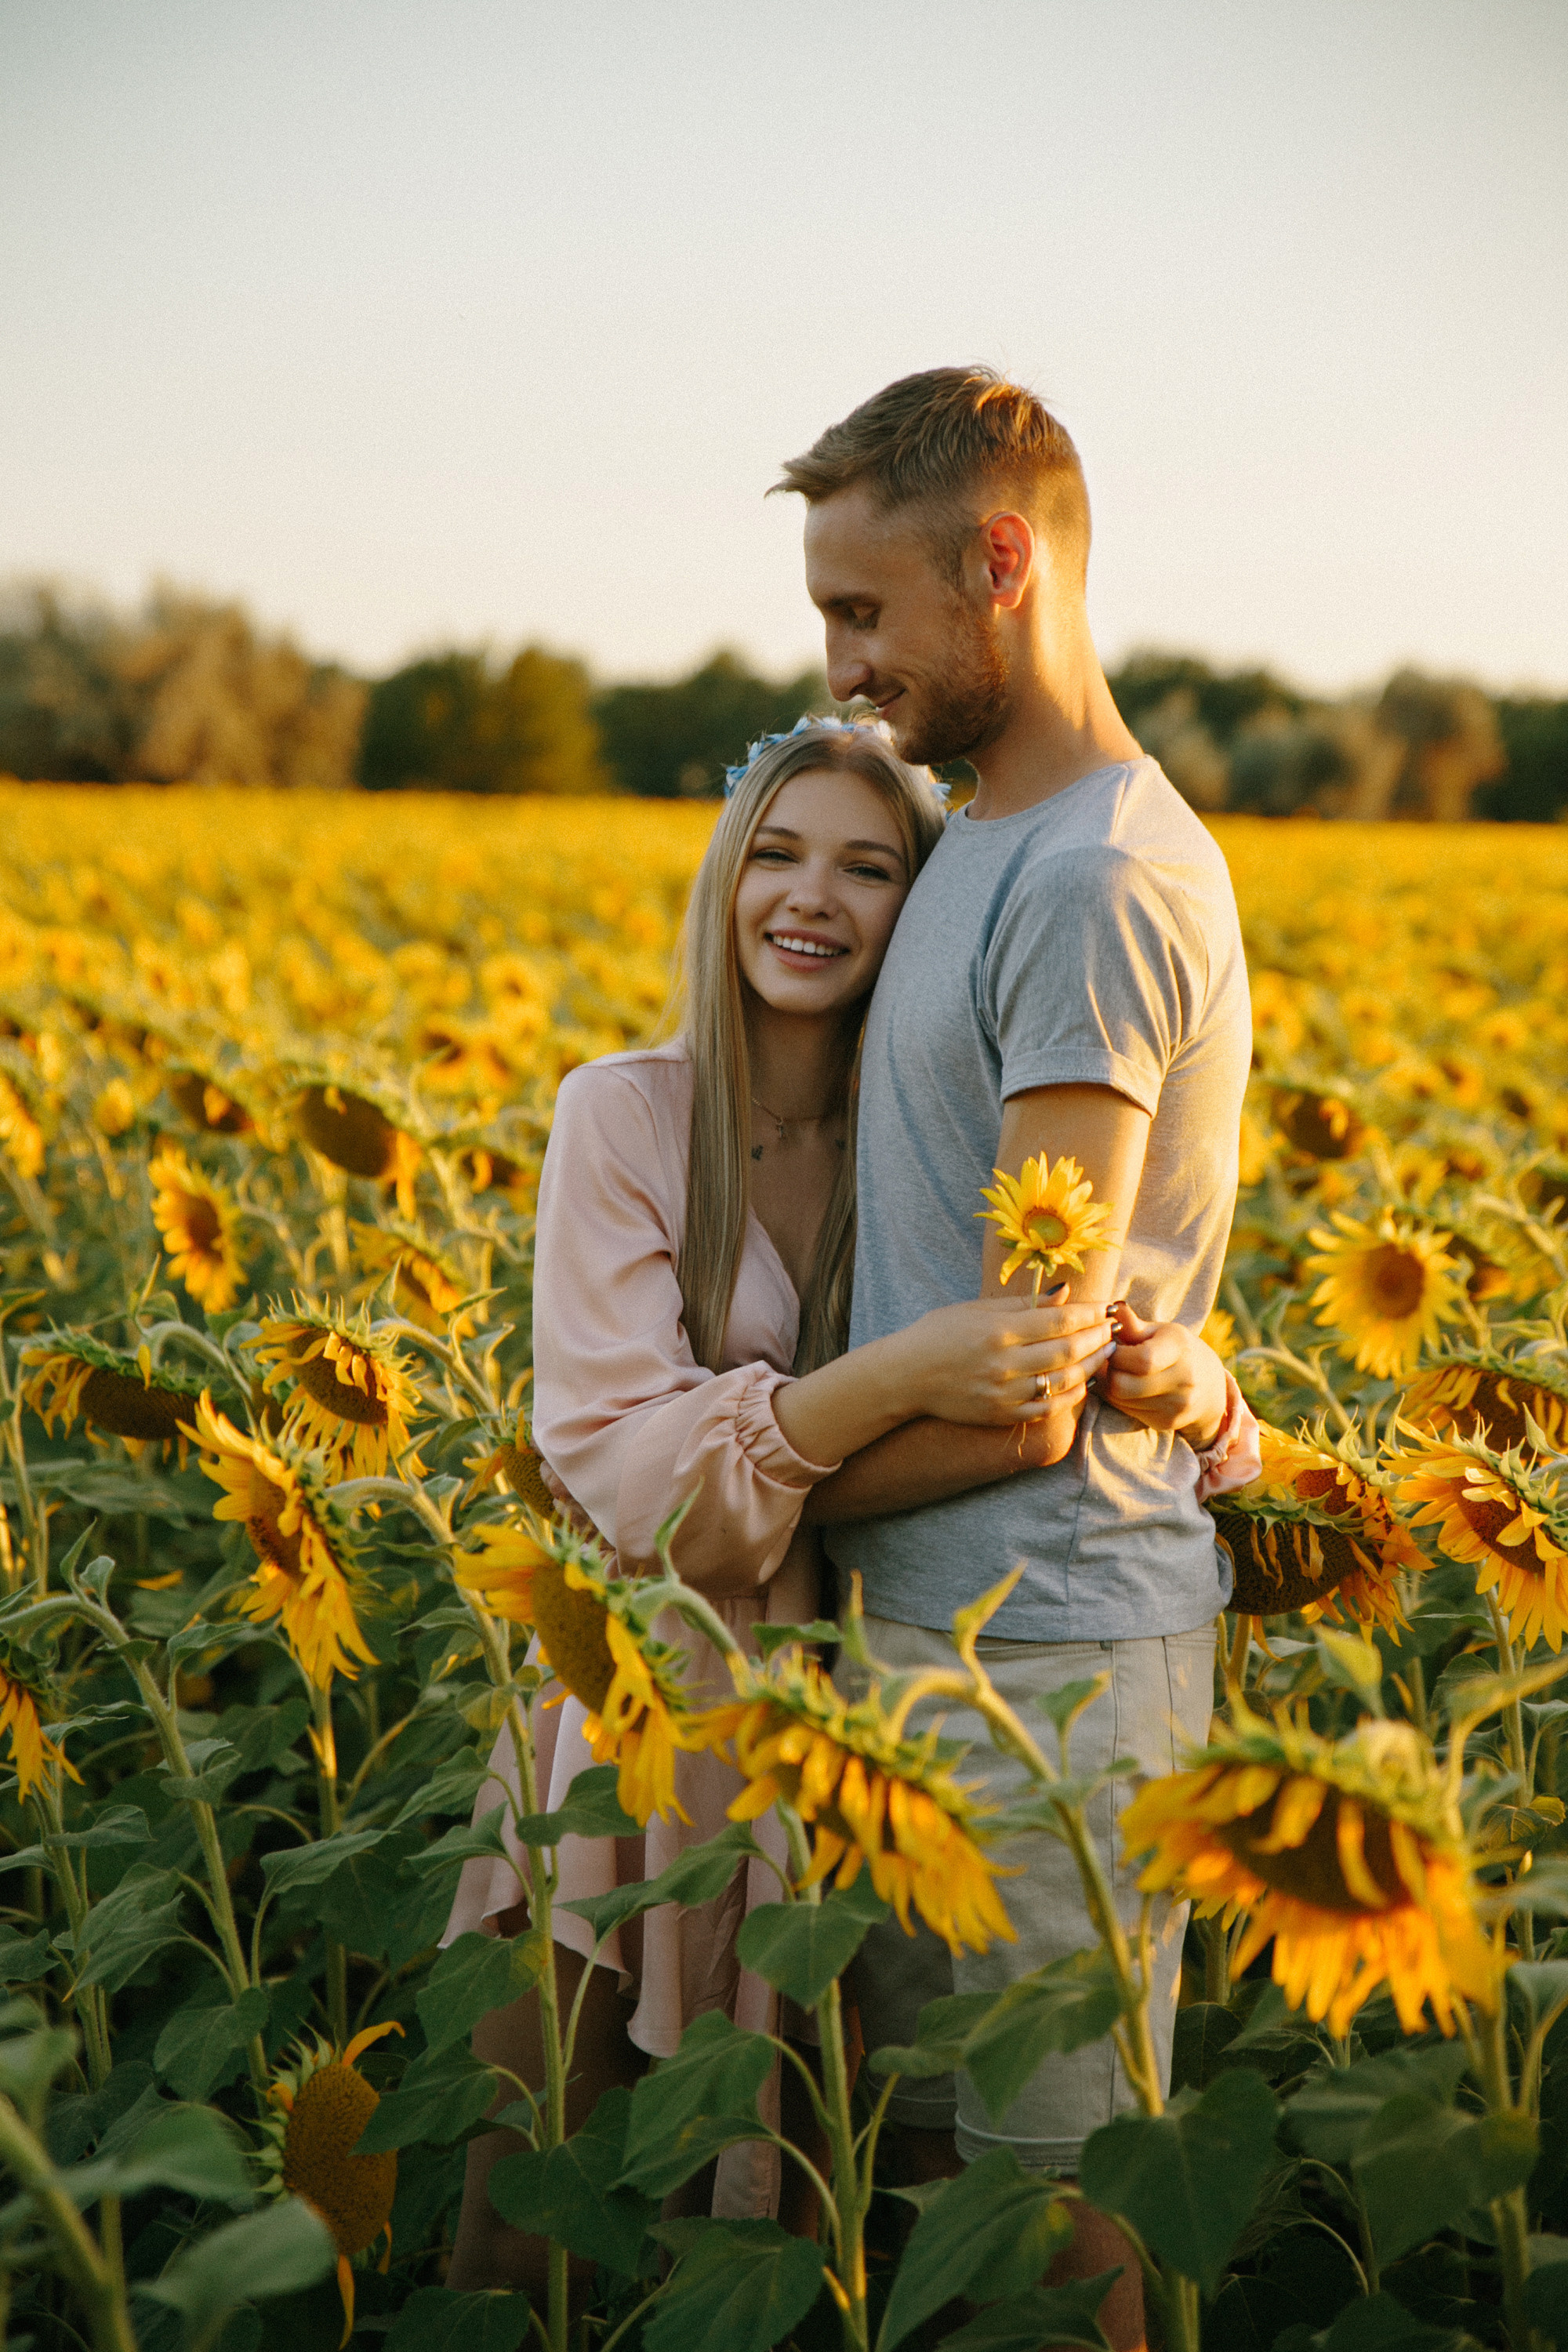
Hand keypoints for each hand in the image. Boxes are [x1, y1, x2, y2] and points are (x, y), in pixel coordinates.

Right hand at [894, 1287, 1116, 1426]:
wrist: (906, 1375)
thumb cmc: (940, 1334)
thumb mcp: (977, 1309)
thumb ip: (1023, 1303)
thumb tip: (1066, 1294)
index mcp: (999, 1330)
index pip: (1060, 1321)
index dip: (1090, 1314)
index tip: (1107, 1308)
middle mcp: (1004, 1362)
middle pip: (1068, 1350)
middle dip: (1097, 1338)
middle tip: (1113, 1329)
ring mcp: (1004, 1392)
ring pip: (1063, 1380)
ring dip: (1091, 1366)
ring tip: (1106, 1353)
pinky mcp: (1001, 1414)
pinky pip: (1047, 1407)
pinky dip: (1070, 1396)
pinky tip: (1083, 1383)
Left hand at [1097, 1307, 1226, 1447]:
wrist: (1211, 1387)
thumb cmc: (1177, 1350)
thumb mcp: (1161, 1331)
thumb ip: (1134, 1325)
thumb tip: (1112, 1309)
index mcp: (1180, 1348)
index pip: (1141, 1359)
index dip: (1116, 1354)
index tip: (1111, 1346)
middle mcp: (1184, 1379)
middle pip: (1122, 1384)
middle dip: (1109, 1371)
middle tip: (1110, 1362)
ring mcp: (1177, 1405)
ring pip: (1120, 1400)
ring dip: (1110, 1386)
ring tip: (1118, 1372)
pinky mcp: (1167, 1422)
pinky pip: (1128, 1411)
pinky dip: (1120, 1400)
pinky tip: (1129, 1387)